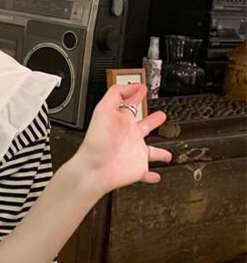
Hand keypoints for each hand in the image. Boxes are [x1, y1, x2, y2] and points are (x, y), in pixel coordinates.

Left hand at [71, 82, 172, 197]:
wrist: (95, 168)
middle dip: (152, 120)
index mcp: (121, 120)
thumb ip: (118, 94)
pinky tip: (157, 176)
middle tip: (161, 116)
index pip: (130, 104)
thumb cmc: (98, 140)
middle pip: (144, 126)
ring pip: (150, 151)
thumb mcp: (105, 109)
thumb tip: (133, 85)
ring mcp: (134, 152)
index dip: (136, 95)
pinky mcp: (137, 168)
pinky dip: (152, 175)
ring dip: (159, 151)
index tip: (142, 89)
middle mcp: (128, 136)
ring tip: (166, 152)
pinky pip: (146, 173)